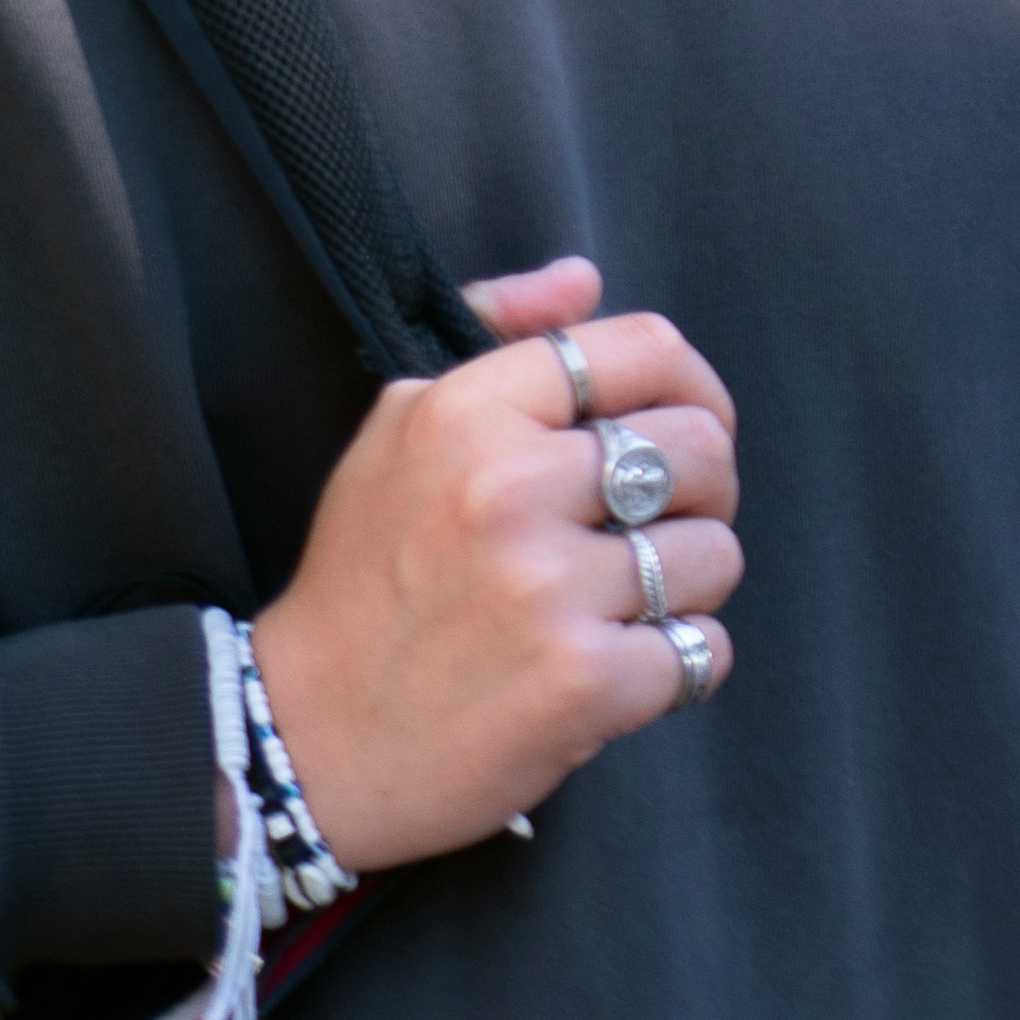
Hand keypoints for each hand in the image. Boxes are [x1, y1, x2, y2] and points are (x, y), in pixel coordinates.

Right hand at [254, 258, 741, 863]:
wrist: (305, 740)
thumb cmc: (365, 584)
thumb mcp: (398, 435)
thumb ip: (494, 341)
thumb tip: (582, 278)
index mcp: (466, 414)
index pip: (645, 349)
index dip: (691, 388)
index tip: (681, 428)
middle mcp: (507, 488)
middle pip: (702, 449)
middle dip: (702, 493)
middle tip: (649, 532)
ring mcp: (548, 587)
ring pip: (714, 554)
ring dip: (682, 589)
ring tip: (614, 609)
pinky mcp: (583, 681)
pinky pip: (704, 649)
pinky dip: (676, 667)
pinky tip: (614, 672)